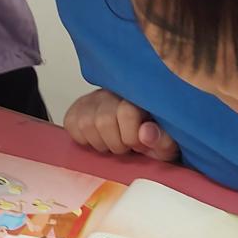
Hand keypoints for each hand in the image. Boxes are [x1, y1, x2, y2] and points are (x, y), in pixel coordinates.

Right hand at [61, 88, 179, 160]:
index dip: (132, 137)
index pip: (126, 112)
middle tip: (125, 146)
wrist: (139, 132)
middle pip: (103, 120)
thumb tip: (146, 132)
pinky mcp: (77, 108)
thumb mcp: (165, 144)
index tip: (139, 145)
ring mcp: (93, 98)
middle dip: (116, 143)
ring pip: (85, 124)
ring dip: (100, 143)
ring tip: (112, 142)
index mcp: (139, 95)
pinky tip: (98, 138)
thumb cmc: (152, 138)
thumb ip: (162, 140)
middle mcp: (113, 91)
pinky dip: (84, 139)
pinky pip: (72, 125)